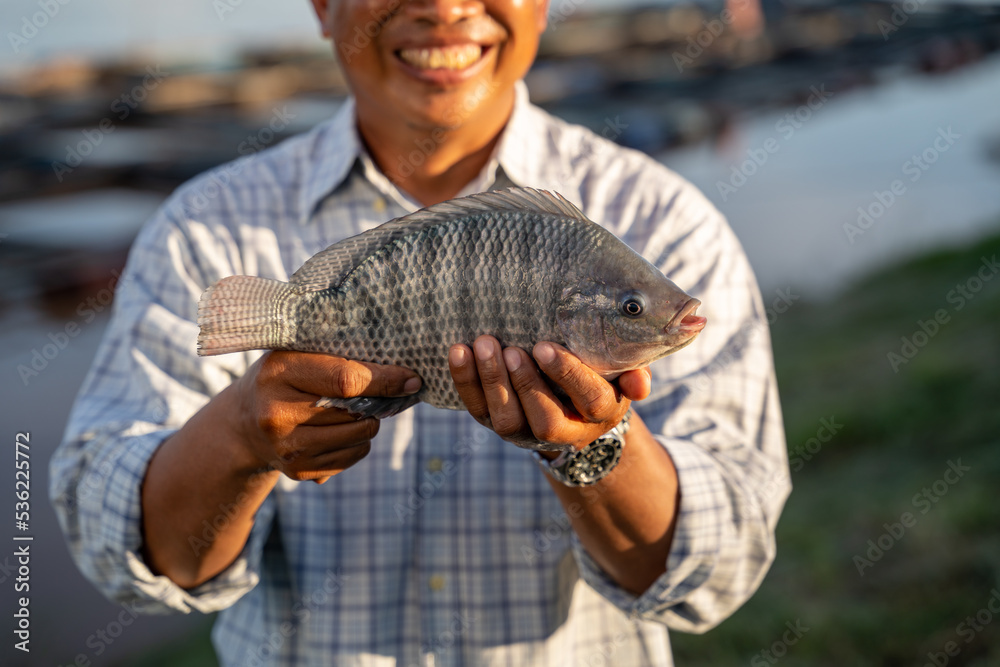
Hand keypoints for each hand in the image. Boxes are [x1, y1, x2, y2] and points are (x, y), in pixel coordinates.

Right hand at [231, 351, 420, 481]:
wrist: (243, 423)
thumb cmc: (283, 377)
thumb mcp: (299, 354)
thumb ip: (341, 357)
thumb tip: (404, 377)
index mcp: (279, 372)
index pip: (346, 380)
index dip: (385, 380)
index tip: (411, 379)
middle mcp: (277, 414)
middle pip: (357, 413)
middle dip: (379, 402)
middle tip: (380, 392)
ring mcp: (287, 448)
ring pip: (360, 436)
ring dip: (368, 422)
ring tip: (354, 409)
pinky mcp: (298, 471)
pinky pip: (352, 456)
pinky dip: (357, 442)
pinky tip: (338, 429)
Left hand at [448, 336, 650, 450]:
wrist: (571, 410)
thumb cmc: (598, 379)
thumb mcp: (621, 378)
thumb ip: (632, 375)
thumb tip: (640, 380)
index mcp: (598, 414)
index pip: (588, 398)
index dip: (567, 375)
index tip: (545, 347)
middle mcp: (563, 431)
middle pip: (543, 419)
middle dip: (525, 383)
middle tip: (512, 349)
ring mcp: (525, 431)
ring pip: (506, 419)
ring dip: (492, 381)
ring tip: (483, 345)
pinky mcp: (496, 423)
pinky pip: (477, 407)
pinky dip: (464, 381)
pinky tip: (458, 351)